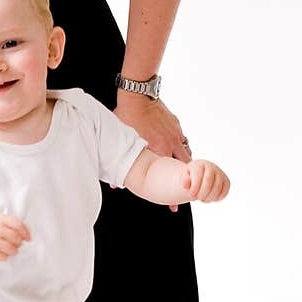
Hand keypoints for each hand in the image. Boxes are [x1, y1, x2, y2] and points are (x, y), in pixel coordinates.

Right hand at [0, 214, 30, 260]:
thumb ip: (9, 223)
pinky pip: (4, 257)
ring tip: (10, 250)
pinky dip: (5, 256)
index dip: (25, 232)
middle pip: (16, 238)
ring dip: (13, 251)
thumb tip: (26, 233)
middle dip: (19, 243)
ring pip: (12, 249)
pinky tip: (1, 253)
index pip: (18, 224)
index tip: (28, 238)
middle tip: (17, 245)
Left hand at [114, 92, 192, 209]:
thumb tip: (113, 183)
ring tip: (188, 173)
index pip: (168, 178)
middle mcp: (170, 145)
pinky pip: (182, 139)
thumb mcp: (122, 140)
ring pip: (186, 154)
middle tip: (188, 191)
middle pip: (184, 168)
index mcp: (158, 151)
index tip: (175, 207)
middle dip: (187, 181)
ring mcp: (175, 134)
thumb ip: (120, 162)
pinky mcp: (176, 124)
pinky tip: (179, 150)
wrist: (139, 95)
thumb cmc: (128, 116)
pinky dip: (181, 146)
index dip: (172, 195)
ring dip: (186, 165)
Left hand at [182, 160, 229, 203]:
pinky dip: (217, 198)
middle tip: (198, 198)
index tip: (192, 194)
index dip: (195, 187)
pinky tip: (210, 198)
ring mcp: (220, 173)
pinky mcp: (226, 181)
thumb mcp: (184, 178)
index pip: (199, 176)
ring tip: (202, 199)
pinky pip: (224, 191)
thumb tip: (185, 184)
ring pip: (218, 188)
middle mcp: (212, 166)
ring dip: (209, 197)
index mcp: (200, 164)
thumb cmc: (190, 177)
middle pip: (209, 182)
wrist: (200, 176)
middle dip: (202, 193)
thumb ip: (184, 180)